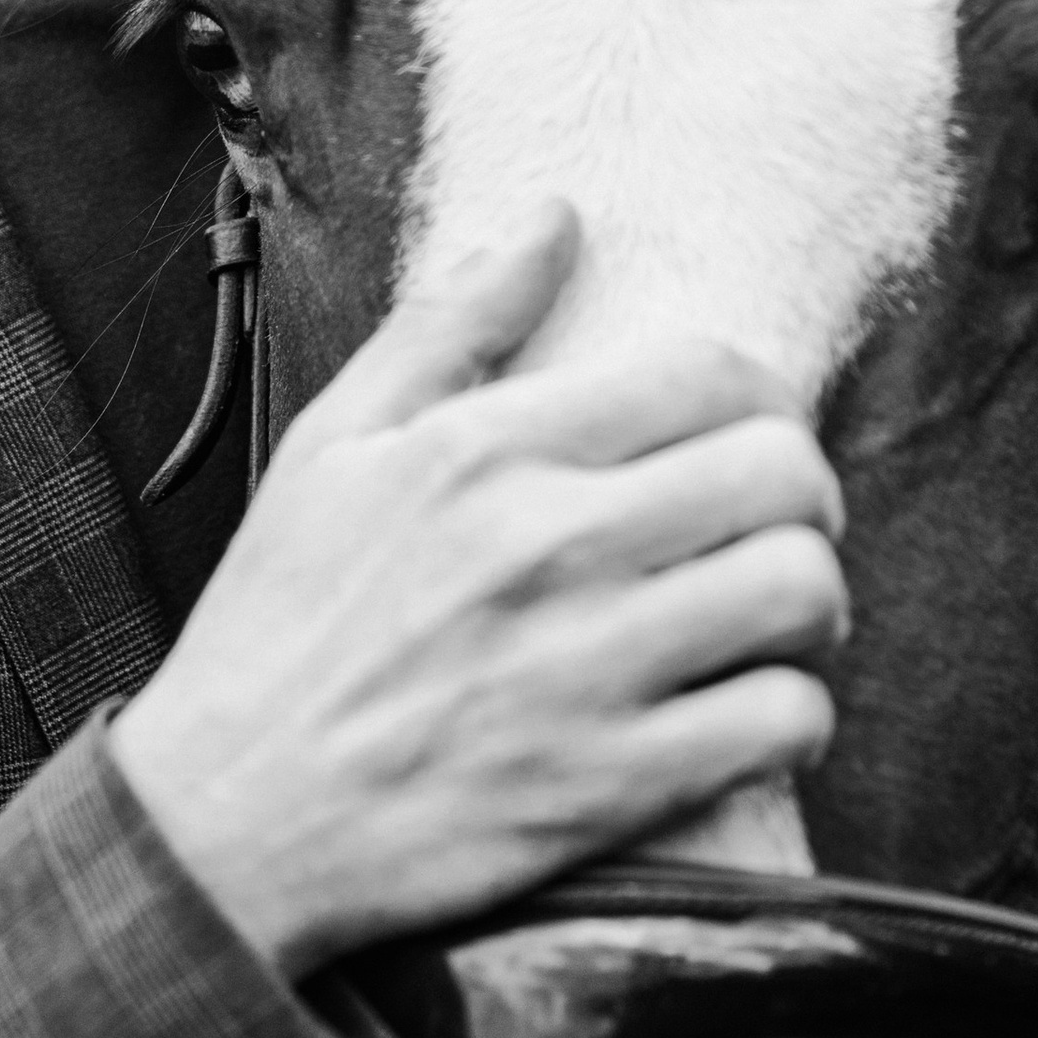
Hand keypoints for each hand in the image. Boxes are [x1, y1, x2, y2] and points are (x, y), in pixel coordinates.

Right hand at [110, 207, 846, 978]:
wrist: (227, 821)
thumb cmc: (280, 620)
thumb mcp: (336, 442)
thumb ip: (453, 320)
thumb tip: (555, 216)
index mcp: (485, 452)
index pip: (708, 372)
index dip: (759, 390)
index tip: (744, 427)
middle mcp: (547, 550)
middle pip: (781, 472)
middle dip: (802, 489)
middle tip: (772, 518)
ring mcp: (585, 674)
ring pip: (800, 591)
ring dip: (809, 598)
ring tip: (768, 612)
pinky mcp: (610, 788)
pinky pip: (781, 724)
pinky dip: (793, 713)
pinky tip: (747, 707)